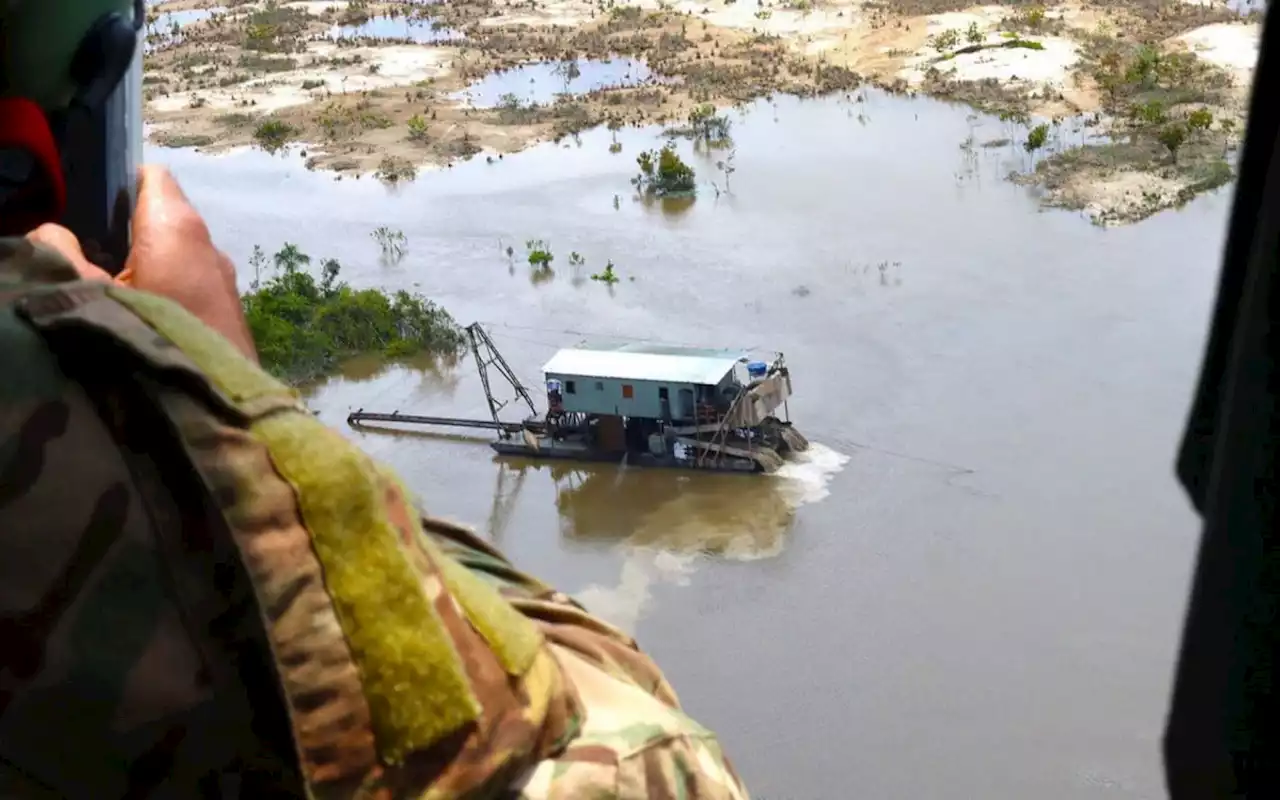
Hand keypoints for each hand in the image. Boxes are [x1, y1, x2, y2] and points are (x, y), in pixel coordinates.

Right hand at [26, 165, 257, 362]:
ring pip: (176, 260)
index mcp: (177, 228)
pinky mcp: (229, 318)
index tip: (85, 206)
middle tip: (84, 256)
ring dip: (142, 270)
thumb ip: (59, 253)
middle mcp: (210, 248)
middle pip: (161, 221)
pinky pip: (189, 291)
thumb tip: (54, 232)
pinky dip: (163, 296)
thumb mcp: (85, 295)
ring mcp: (225, 285)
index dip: (116, 184)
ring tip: (106, 294)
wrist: (216, 411)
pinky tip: (139, 322)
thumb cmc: (148, 341)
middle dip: (123, 233)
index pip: (150, 178)